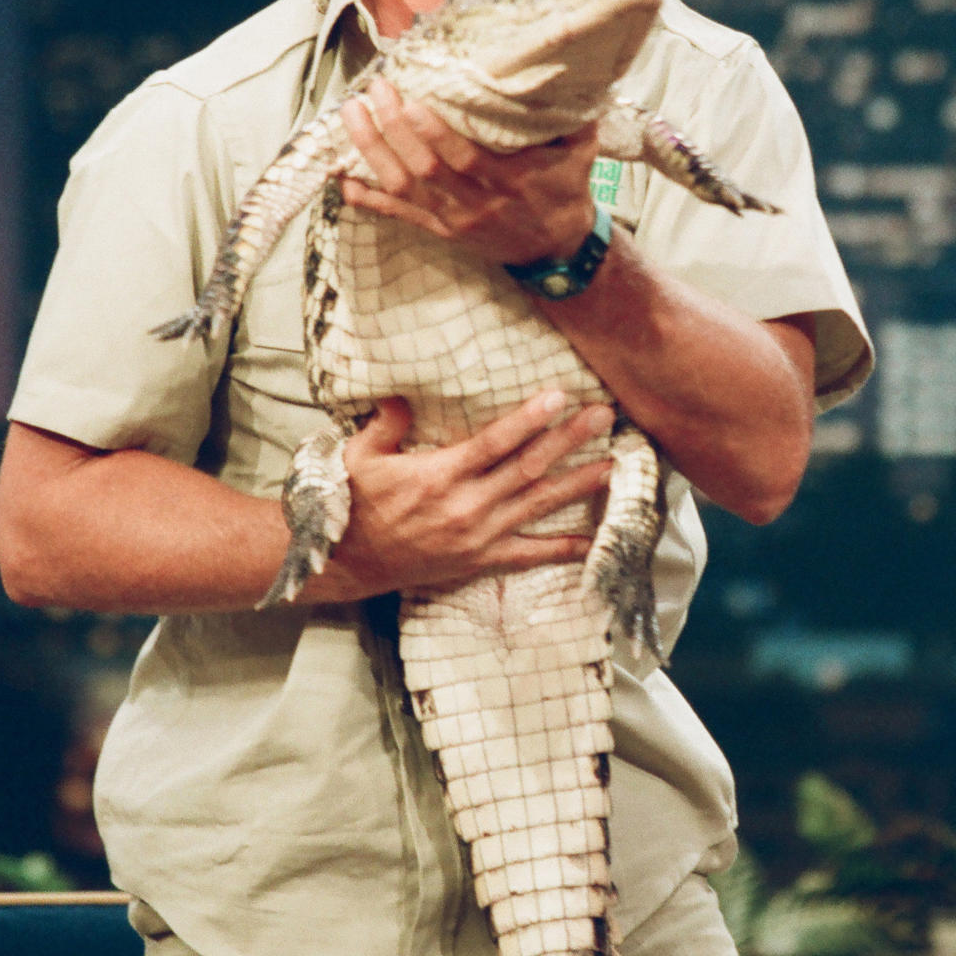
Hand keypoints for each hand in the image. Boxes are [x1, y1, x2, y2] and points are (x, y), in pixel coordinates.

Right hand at [313, 390, 614, 601]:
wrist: (345, 562)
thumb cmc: (352, 504)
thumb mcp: (359, 455)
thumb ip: (386, 423)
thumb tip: (401, 394)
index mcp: (439, 476)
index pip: (495, 443)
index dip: (529, 419)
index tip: (559, 397)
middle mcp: (465, 507)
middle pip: (528, 468)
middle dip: (568, 441)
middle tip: (603, 417)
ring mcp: (476, 537)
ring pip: (536, 505)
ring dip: (576, 484)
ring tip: (610, 465)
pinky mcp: (479, 561)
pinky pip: (528, 555)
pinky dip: (563, 549)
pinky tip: (593, 540)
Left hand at [339, 78, 598, 263]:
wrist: (558, 249)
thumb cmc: (565, 189)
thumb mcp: (580, 152)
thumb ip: (572, 114)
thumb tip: (572, 66)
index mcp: (512, 182)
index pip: (466, 160)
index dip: (434, 135)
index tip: (412, 102)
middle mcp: (477, 204)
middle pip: (426, 170)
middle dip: (394, 130)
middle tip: (375, 92)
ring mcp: (454, 220)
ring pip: (404, 189)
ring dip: (373, 152)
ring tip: (352, 115)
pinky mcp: (440, 231)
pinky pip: (398, 215)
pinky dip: (368, 198)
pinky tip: (341, 178)